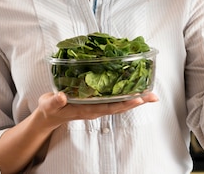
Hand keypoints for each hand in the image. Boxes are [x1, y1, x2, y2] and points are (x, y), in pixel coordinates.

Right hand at [36, 91, 158, 129]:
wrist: (49, 115)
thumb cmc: (50, 108)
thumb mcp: (49, 104)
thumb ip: (55, 101)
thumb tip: (61, 96)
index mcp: (87, 110)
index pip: (109, 107)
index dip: (124, 103)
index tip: (138, 99)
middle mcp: (96, 109)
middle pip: (120, 106)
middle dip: (137, 101)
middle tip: (153, 95)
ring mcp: (98, 106)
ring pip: (120, 103)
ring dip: (136, 98)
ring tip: (151, 93)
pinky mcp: (97, 101)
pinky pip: (115, 99)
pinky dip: (126, 94)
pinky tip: (135, 89)